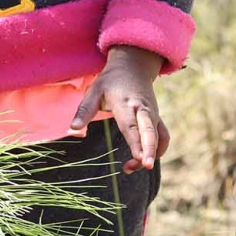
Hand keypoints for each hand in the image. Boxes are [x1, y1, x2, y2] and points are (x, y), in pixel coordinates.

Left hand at [70, 45, 169, 172]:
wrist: (133, 68)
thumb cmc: (110, 82)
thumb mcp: (94, 91)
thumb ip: (84, 111)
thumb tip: (72, 129)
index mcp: (124, 103)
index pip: (130, 125)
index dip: (135, 142)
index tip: (138, 157)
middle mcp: (142, 109)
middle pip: (149, 131)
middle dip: (150, 149)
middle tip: (147, 165)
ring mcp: (152, 114)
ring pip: (158, 135)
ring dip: (152, 152)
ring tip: (137, 167)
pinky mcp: (157, 117)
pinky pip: (163, 135)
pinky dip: (159, 148)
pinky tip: (146, 159)